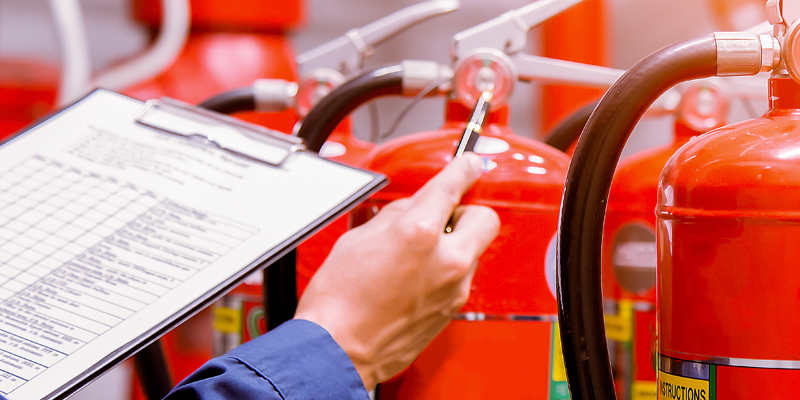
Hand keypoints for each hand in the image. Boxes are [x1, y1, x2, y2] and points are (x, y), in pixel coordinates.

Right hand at [294, 153, 499, 390]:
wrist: (339, 350)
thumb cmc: (339, 302)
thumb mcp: (357, 239)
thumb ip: (395, 215)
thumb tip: (413, 206)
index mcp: (418, 233)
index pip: (452, 186)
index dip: (464, 167)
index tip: (470, 163)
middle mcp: (445, 260)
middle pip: (485, 217)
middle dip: (467, 210)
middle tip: (443, 215)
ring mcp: (452, 287)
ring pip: (473, 249)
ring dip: (454, 243)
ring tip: (418, 253)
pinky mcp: (452, 309)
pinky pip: (461, 276)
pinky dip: (446, 269)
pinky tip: (417, 276)